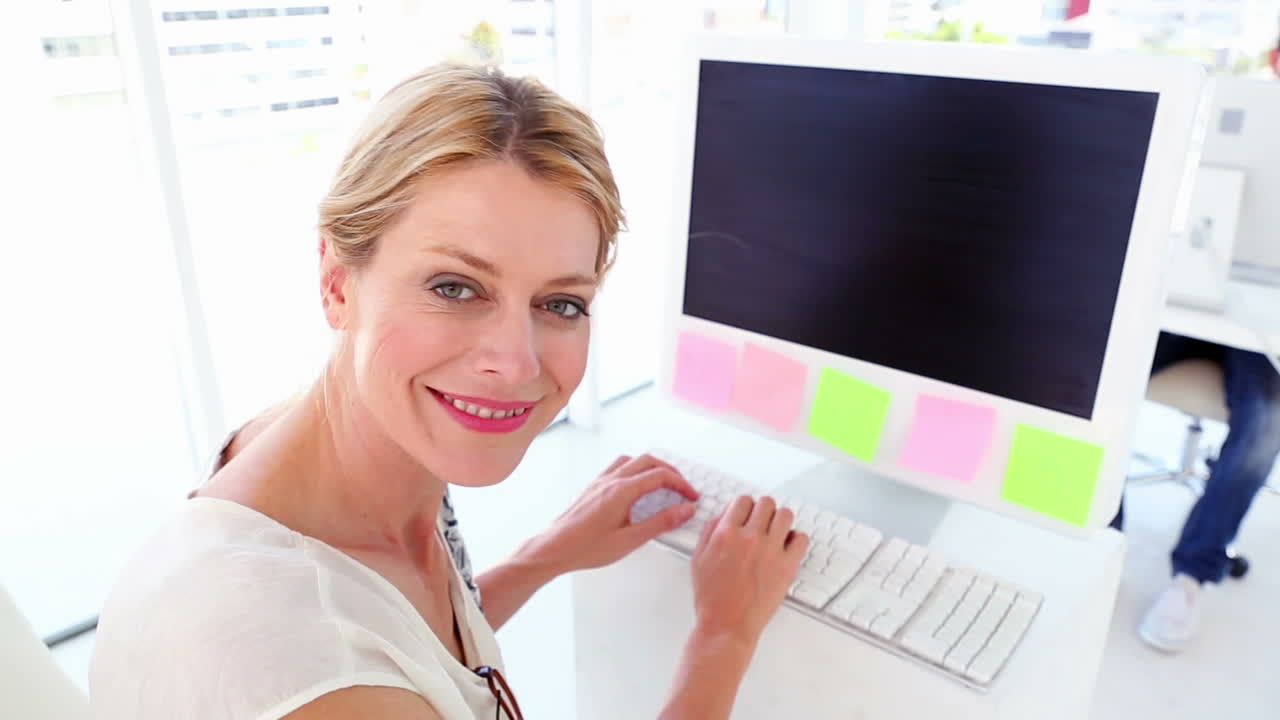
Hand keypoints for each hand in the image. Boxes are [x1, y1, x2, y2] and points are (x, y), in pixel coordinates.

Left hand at [524, 454, 699, 573]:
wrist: (553, 548)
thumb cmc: (585, 547)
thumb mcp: (630, 540)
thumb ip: (660, 523)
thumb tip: (684, 510)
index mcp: (622, 491)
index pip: (660, 476)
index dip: (681, 484)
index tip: (691, 496)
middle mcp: (611, 480)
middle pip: (648, 461)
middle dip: (670, 472)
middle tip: (683, 488)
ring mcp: (600, 481)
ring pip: (632, 460)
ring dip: (651, 466)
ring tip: (663, 482)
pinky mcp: (592, 487)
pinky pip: (617, 467)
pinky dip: (634, 469)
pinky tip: (636, 486)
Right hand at [690, 496, 807, 648]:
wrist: (726, 625)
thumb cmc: (712, 598)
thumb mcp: (698, 559)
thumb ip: (709, 531)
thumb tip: (724, 514)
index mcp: (725, 534)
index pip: (743, 501)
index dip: (746, 507)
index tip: (748, 514)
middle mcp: (749, 538)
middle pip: (766, 503)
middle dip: (764, 511)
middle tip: (763, 523)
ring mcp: (770, 551)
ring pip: (786, 515)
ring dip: (781, 521)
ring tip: (776, 533)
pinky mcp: (786, 566)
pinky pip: (801, 539)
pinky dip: (796, 539)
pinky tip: (787, 547)